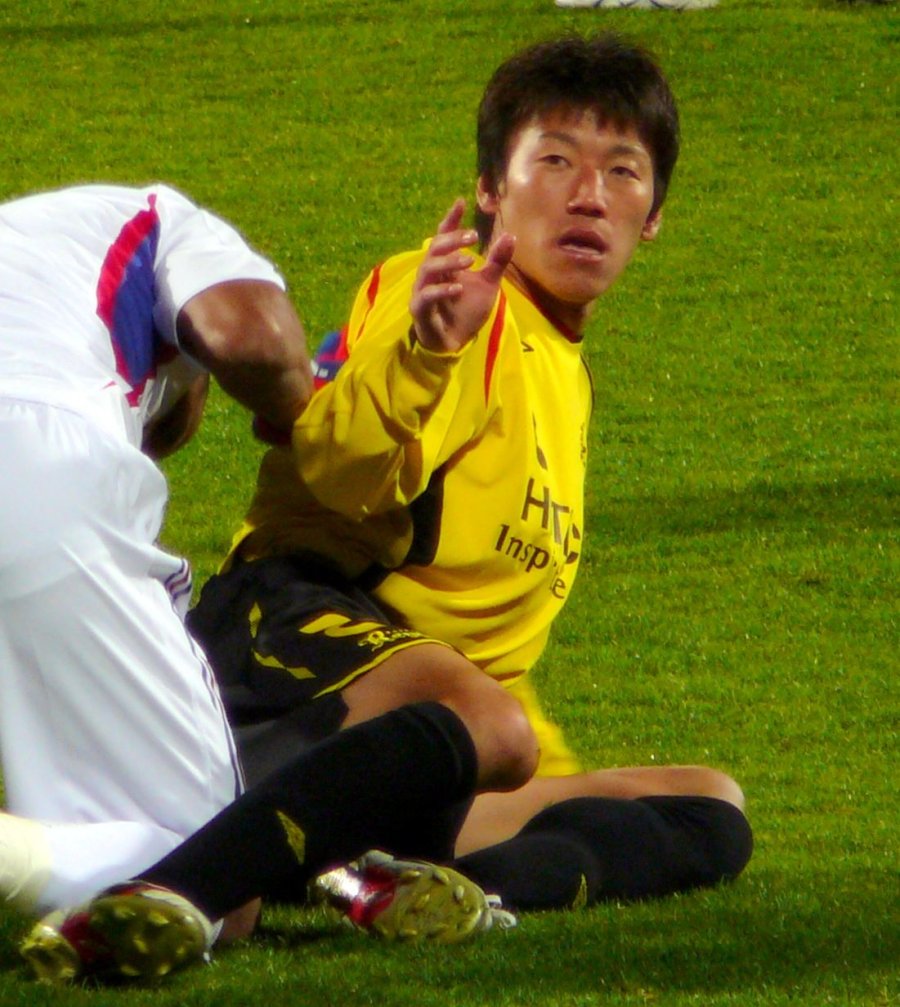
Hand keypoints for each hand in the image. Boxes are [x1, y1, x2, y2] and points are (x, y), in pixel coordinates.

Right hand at [409, 199, 514, 353]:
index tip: (460, 202)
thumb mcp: (488, 284)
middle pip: (434, 248)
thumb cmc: (466, 311)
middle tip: (474, 236)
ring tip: (469, 260)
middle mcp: (430, 274)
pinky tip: (458, 288)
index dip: (451, 220)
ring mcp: (423, 291)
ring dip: (448, 262)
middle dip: (452, 239)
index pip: (443, 237)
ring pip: (428, 269)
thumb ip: (496, 262)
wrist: (454, 341)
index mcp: (444, 265)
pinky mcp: (420, 310)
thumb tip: (510, 235)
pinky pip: (426, 296)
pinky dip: (441, 290)